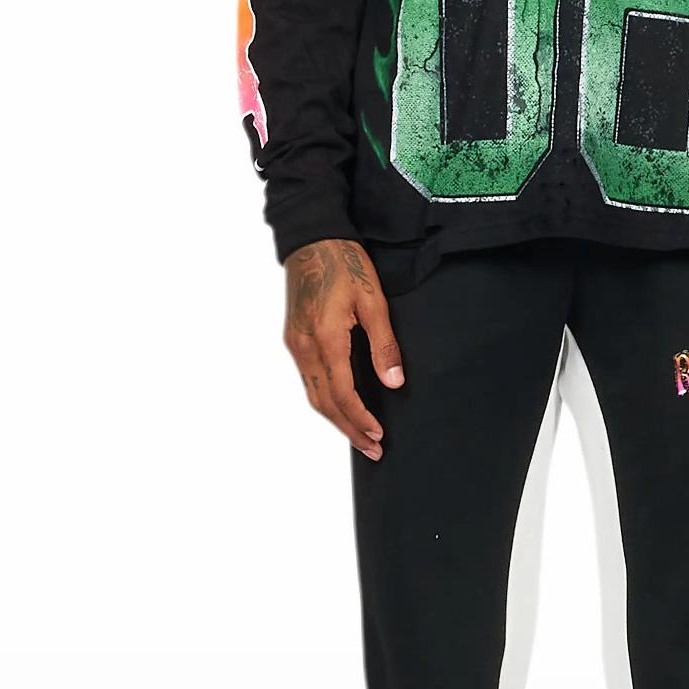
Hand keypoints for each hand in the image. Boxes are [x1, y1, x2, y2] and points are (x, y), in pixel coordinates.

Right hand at [283, 238, 403, 460]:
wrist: (312, 239)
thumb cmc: (344, 264)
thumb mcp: (374, 302)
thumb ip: (384, 346)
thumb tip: (394, 383)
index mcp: (325, 339)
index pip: (342, 395)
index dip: (360, 420)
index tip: (378, 436)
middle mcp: (304, 347)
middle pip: (324, 403)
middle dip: (348, 429)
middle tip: (372, 449)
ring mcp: (295, 344)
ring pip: (313, 394)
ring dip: (335, 418)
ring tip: (360, 435)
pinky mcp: (294, 338)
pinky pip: (308, 379)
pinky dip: (325, 400)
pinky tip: (341, 406)